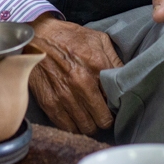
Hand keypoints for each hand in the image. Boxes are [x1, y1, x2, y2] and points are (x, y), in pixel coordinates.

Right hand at [28, 15, 122, 133]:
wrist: (36, 36)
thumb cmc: (68, 37)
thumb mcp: (98, 39)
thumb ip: (115, 60)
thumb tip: (127, 78)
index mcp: (97, 66)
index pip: (116, 100)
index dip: (117, 106)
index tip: (114, 105)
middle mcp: (82, 83)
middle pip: (102, 120)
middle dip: (105, 119)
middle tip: (104, 115)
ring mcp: (64, 95)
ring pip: (86, 127)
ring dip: (90, 125)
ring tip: (90, 118)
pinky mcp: (49, 103)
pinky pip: (67, 127)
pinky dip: (74, 127)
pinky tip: (76, 119)